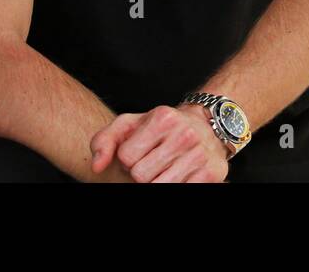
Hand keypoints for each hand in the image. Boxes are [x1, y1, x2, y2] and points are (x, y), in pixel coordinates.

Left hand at [90, 105, 229, 182]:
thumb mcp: (130, 125)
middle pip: (141, 175)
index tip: (141, 150)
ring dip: (157, 181)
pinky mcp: (211, 174)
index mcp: (163, 118)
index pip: (126, 156)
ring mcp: (200, 154)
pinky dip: (175, 185)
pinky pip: (179, 191)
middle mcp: (185, 134)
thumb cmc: (161, 128)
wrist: (207, 126)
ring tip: (166, 167)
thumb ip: (104, 141)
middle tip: (154, 160)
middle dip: (142, 171)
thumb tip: (97, 166)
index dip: (129, 158)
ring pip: (158, 187)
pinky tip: (180, 173)